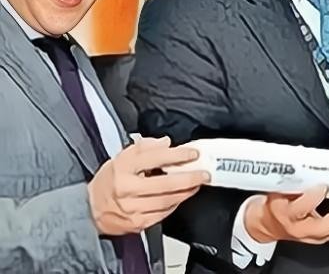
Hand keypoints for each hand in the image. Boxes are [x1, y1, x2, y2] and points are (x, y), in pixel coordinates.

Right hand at [88, 136, 208, 234]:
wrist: (89, 209)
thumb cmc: (108, 182)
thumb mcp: (122, 157)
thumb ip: (145, 147)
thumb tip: (166, 142)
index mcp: (123, 168)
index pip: (154, 158)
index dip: (177, 155)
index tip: (192, 154)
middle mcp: (126, 189)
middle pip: (165, 184)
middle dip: (189, 178)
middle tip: (203, 173)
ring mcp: (131, 208)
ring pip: (166, 201)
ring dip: (186, 192)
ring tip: (196, 184)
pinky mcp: (136, 223)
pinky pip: (162, 214)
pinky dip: (175, 204)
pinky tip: (181, 197)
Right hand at [244, 185, 328, 243]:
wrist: (266, 224)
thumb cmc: (274, 203)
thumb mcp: (278, 187)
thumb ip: (294, 177)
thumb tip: (308, 157)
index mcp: (285, 212)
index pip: (301, 207)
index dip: (315, 196)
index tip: (324, 185)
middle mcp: (298, 227)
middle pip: (324, 226)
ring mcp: (310, 236)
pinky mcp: (319, 239)